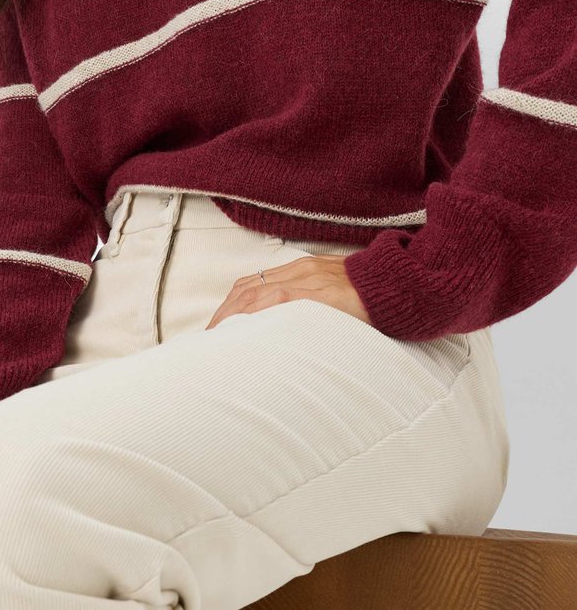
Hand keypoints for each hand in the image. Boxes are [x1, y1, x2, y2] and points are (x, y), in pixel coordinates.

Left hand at [204, 252, 372, 329]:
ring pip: (257, 293)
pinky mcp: (320, 293)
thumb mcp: (336, 294)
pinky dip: (257, 312)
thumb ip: (313, 305)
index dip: (231, 304)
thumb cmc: (371, 294)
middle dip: (224, 313)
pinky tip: (245, 328)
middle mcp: (300, 270)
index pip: (253, 283)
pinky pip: (280, 299)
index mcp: (301, 270)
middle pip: (247, 287)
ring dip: (233, 315)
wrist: (399, 283)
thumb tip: (294, 328)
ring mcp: (308, 279)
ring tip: (219, 338)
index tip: (218, 325)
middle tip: (209, 338)